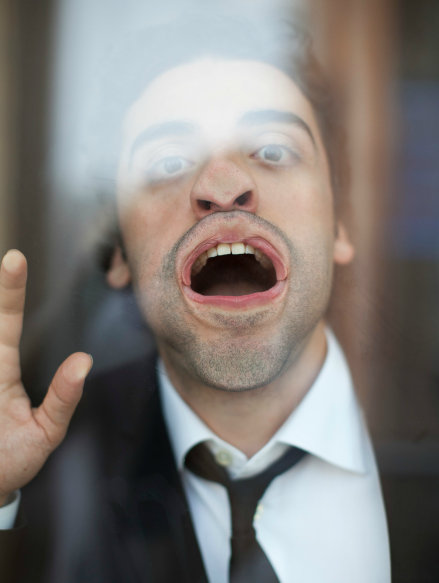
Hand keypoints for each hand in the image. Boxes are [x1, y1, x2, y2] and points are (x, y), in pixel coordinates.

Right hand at [0, 250, 91, 506]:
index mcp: (1, 372)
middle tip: (9, 261)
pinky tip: (0, 397)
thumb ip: (62, 400)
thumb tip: (84, 361)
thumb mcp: (44, 433)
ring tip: (5, 394)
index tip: (16, 258)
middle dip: (0, 296)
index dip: (10, 292)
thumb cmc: (13, 462)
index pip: (6, 324)